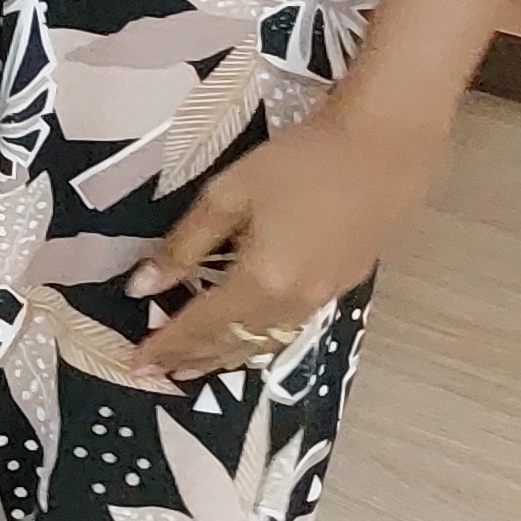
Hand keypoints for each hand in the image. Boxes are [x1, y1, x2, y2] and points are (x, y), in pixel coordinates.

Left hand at [121, 106, 433, 385]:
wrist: (385, 147)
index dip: (167, 345)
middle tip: (156, 373)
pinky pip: (287, 328)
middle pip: (233, 342)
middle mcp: (293, 302)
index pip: (202, 325)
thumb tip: (142, 286)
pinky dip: (257, 341)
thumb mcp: (230, 193)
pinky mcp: (343, 286)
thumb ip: (185, 243)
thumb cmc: (299, 161)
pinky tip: (245, 339)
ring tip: (192, 368)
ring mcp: (323, 298)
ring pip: (263, 342)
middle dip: (192, 359)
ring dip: (225, 356)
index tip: (135, 364)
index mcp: (261, 281)